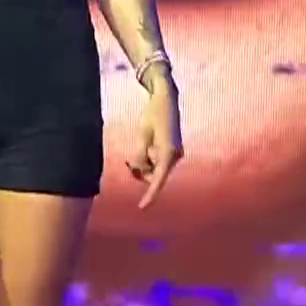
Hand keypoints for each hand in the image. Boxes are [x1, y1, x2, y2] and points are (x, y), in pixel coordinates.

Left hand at [126, 76, 183, 208]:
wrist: (167, 98)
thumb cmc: (152, 114)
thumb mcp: (142, 134)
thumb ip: (140, 155)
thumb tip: (138, 170)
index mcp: (168, 152)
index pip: (158, 179)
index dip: (150, 195)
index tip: (142, 207)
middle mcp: (175, 156)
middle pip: (154, 176)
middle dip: (141, 172)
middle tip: (129, 160)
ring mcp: (176, 154)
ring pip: (156, 170)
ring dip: (145, 164)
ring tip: (139, 147)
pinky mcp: (173, 152)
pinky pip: (159, 163)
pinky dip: (150, 159)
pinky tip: (148, 144)